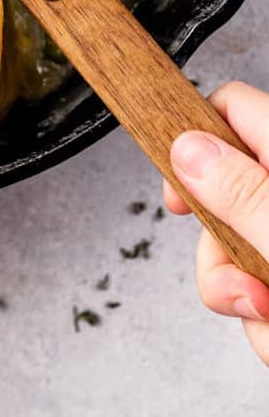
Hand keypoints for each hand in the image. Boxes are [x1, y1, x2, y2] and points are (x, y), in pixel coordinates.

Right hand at [164, 80, 268, 364]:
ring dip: (245, 303)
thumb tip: (186, 148)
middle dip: (217, 256)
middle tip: (244, 289)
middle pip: (219, 196)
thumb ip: (242, 193)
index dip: (190, 135)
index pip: (230, 108)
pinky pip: (260, 296)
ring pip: (236, 256)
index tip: (174, 191)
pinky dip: (267, 326)